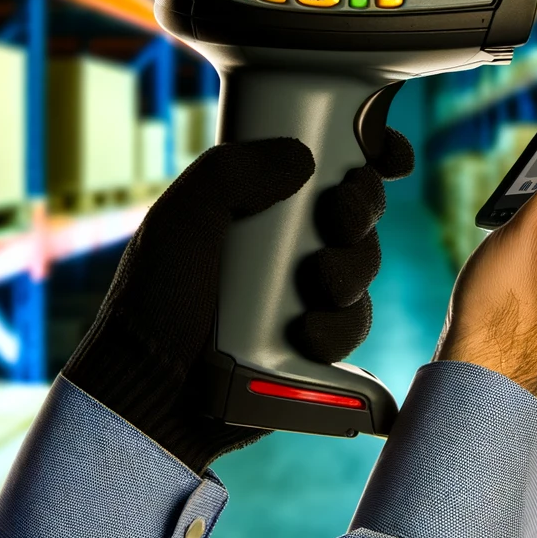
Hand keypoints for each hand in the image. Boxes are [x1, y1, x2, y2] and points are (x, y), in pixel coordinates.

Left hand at [63, 128, 413, 473]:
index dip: (373, 151)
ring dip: (352, 268)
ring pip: (364, 264)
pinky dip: (337, 325)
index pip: (332, 161)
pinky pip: (354, 324)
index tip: (387, 156)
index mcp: (264, 198)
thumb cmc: (155, 294)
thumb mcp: (183, 216)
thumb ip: (233, 170)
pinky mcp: (318, 340)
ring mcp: (308, 289)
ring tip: (319, 282)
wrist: (150, 386)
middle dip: (363, 208)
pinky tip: (306, 331)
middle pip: (360, 208)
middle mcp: (292, 239)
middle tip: (342, 219)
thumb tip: (304, 158)